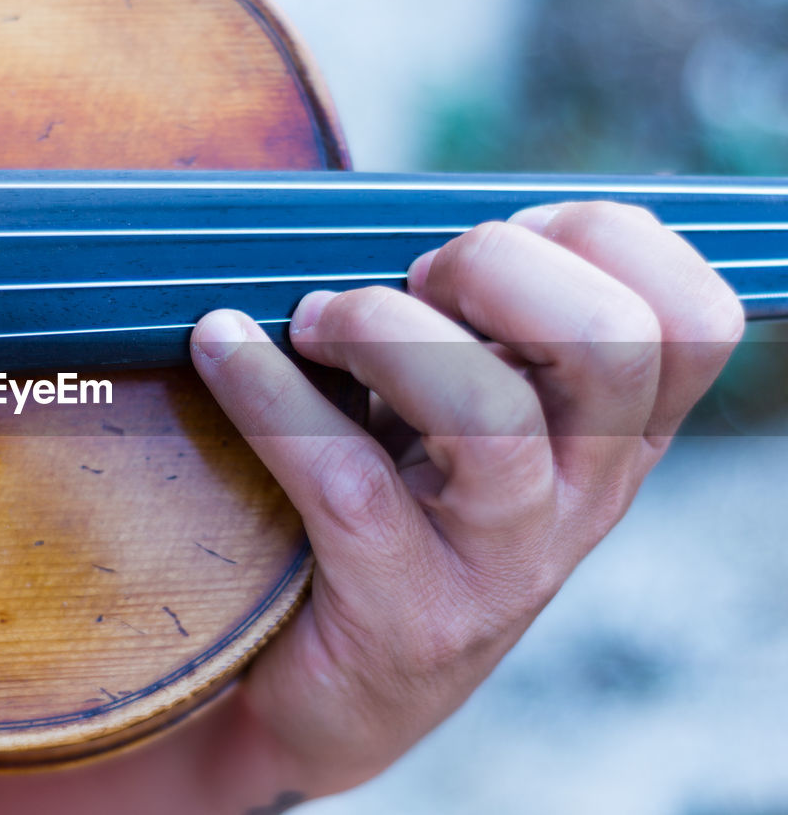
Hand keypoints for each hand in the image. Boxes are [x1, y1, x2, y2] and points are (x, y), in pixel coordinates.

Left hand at [189, 201, 743, 795]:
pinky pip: (345, 480)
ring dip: (384, 331)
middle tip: (412, 277)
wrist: (338, 689)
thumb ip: (476, 330)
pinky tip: (222, 349)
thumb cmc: (395, 517)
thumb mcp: (465, 424)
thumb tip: (407, 222)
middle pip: (611, 345)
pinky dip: (270, 391)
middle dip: (497, 267)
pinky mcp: (409, 612)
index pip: (690, 318)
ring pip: (488, 416)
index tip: (506, 232)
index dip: (602, 239)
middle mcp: (584, 499)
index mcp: (614, 436)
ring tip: (316, 320)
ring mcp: (503, 564)